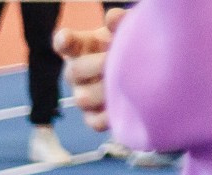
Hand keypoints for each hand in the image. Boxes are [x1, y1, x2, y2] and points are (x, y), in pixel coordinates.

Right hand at [52, 6, 124, 131]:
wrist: (148, 77)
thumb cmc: (131, 48)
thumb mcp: (127, 32)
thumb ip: (121, 23)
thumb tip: (113, 17)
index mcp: (81, 48)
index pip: (64, 43)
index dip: (63, 41)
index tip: (66, 38)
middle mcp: (76, 73)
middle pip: (74, 71)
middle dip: (94, 66)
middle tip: (111, 61)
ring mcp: (82, 96)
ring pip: (83, 98)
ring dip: (102, 91)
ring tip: (121, 84)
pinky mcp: (93, 118)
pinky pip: (94, 121)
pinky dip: (108, 115)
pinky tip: (122, 106)